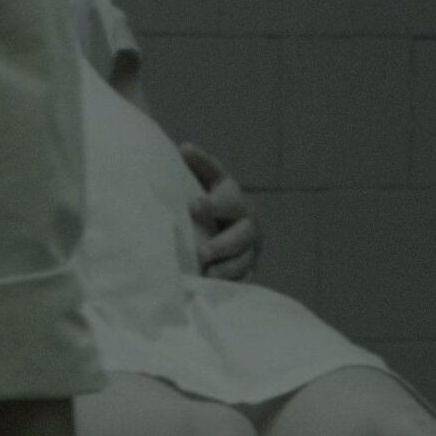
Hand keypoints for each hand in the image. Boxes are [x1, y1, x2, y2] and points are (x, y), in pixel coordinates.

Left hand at [181, 144, 259, 280]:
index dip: (212, 203)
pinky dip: (233, 283)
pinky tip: (217, 288)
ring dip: (227, 268)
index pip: (226, 197)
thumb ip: (198, 166)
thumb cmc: (206, 199)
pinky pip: (245, 277)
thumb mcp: (204, 180)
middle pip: (241, 233)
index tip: (193, 207)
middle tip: (203, 253)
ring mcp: (250, 246)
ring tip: (208, 275)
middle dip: (223, 244)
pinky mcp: (249, 267)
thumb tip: (185, 148)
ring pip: (244, 258)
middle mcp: (247, 221)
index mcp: (232, 196)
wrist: (227, 223)